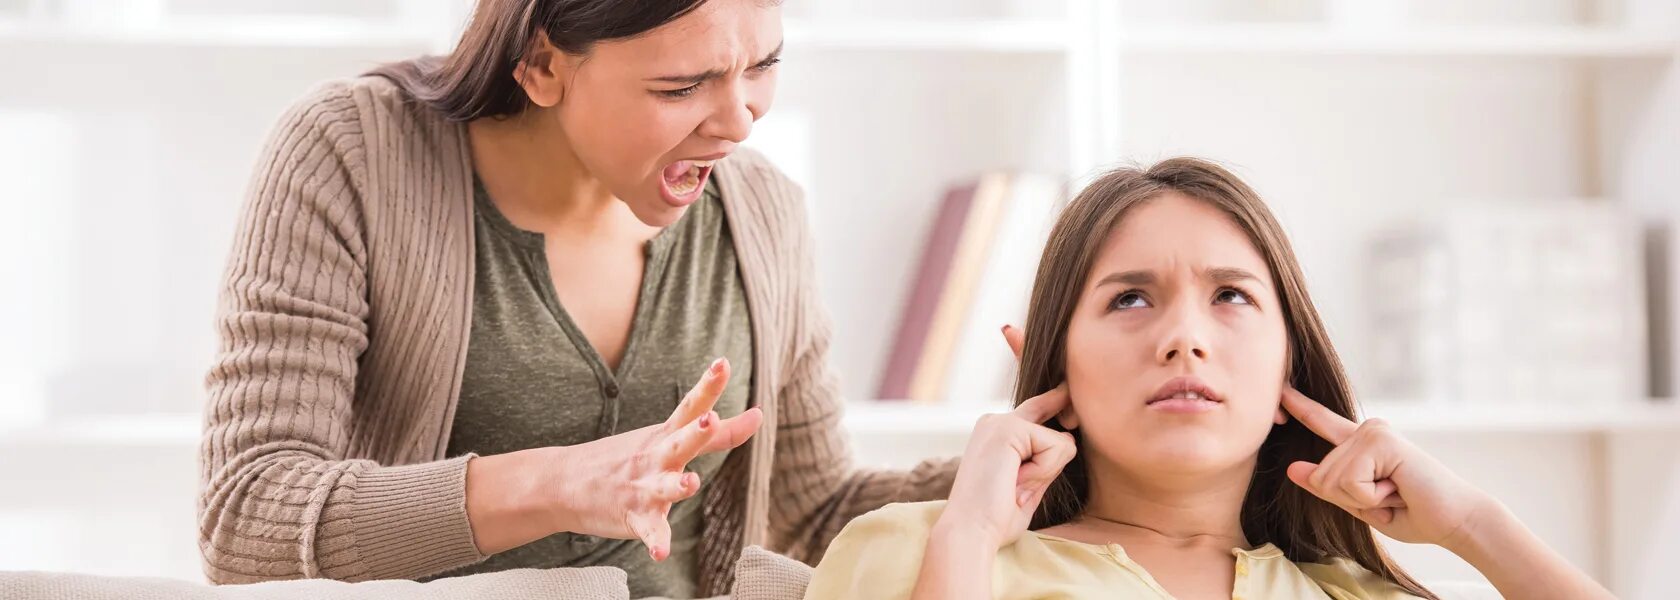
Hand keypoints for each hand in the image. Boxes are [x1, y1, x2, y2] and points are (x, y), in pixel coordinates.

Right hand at [546, 358, 761, 559]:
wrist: (564, 483)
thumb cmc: (627, 458)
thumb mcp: (667, 438)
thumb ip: (718, 433)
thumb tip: (759, 415)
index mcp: (665, 436)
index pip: (690, 407)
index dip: (708, 386)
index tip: (723, 363)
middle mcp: (656, 458)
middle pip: (680, 443)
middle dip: (696, 433)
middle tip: (710, 420)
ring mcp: (643, 488)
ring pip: (664, 487)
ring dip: (677, 485)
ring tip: (689, 483)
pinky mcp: (634, 517)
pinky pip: (649, 531)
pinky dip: (656, 542)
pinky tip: (660, 552)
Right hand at [936, 383, 1077, 549]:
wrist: (970, 531)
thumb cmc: (995, 519)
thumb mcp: (1027, 484)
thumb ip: (1044, 461)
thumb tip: (1068, 438)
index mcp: (995, 433)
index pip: (1037, 409)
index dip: (1055, 400)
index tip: (1066, 388)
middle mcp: (996, 421)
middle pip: (1056, 430)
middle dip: (1050, 466)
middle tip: (1017, 488)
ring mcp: (1002, 421)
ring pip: (1060, 442)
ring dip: (1046, 473)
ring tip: (1014, 487)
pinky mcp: (1010, 427)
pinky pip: (1057, 448)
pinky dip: (1044, 472)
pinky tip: (1016, 482)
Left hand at [1281, 388, 1493, 549]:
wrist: (1455, 521)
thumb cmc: (1412, 514)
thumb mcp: (1360, 504)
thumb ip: (1328, 486)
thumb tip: (1292, 468)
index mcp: (1360, 444)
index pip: (1322, 422)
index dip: (1298, 406)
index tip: (1280, 388)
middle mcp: (1365, 431)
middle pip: (1320, 476)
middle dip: (1351, 500)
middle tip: (1390, 497)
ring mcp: (1373, 432)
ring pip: (1332, 480)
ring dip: (1364, 500)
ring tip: (1396, 493)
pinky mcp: (1381, 440)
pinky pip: (1350, 481)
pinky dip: (1371, 497)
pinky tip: (1398, 490)